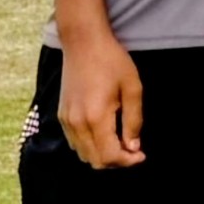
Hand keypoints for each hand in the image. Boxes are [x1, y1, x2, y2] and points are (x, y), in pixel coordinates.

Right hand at [58, 33, 145, 169]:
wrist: (83, 41)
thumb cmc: (112, 61)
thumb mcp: (132, 88)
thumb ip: (133, 121)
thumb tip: (133, 147)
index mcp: (95, 117)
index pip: (109, 156)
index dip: (127, 161)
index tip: (141, 154)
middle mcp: (76, 123)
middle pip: (95, 161)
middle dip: (116, 161)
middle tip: (133, 149)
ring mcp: (66, 120)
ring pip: (83, 154)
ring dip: (102, 155)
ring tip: (120, 141)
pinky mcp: (61, 115)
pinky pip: (75, 143)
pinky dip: (90, 146)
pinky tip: (105, 133)